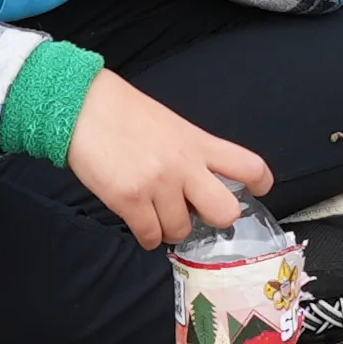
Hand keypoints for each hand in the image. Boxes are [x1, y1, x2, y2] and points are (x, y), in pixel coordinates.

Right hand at [58, 68, 271, 252]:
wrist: (82, 106)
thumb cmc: (123, 113)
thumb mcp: (171, 125)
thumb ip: (192, 153)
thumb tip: (201, 186)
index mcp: (197, 142)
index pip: (248, 165)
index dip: (261, 182)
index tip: (258, 190)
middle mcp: (183, 165)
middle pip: (224, 212)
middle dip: (215, 219)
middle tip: (198, 212)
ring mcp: (157, 185)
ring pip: (181, 231)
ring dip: (170, 229)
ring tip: (156, 213)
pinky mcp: (129, 200)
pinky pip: (150, 237)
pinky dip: (147, 237)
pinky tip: (140, 224)